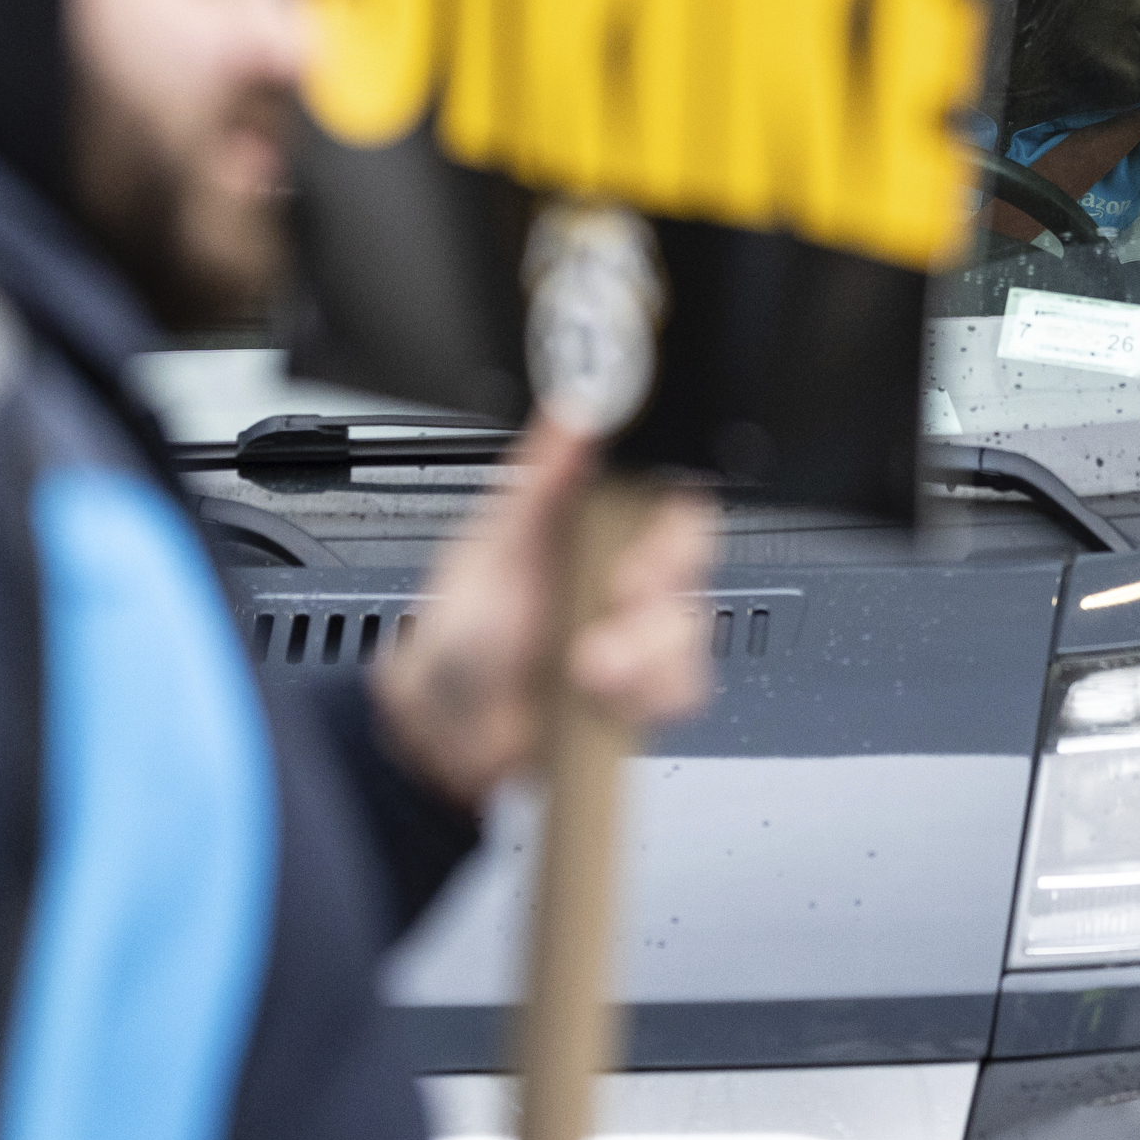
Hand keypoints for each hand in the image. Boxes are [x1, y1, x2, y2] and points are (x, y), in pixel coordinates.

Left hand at [370, 415, 720, 807]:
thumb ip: (541, 479)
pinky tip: (601, 694)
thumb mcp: (494, 545)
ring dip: (644, 652)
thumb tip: (574, 411)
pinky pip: (681, 689)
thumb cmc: (459, 631)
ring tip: (589, 664)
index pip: (671, 504)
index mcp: (597, 532)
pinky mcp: (641, 696)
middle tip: (620, 600)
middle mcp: (626, 582)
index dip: (674, 521)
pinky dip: (645, 694)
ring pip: (692, 631)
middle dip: (661, 589)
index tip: (645, 546)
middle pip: (695, 566)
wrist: (444, 728)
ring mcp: (638, 641)